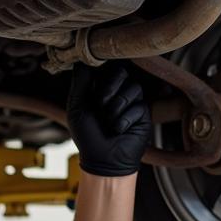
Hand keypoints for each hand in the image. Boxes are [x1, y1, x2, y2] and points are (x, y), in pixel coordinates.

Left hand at [67, 61, 151, 176]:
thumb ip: (81, 83)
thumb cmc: (88, 136)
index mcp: (100, 88)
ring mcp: (131, 102)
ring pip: (133, 88)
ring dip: (117, 106)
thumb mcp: (78, 107)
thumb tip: (81, 59)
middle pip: (122, 72)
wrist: (104, 161)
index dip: (103, 69)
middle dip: (110, 86)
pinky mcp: (143, 114)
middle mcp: (117, 92)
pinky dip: (125, 120)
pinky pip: (139, 106)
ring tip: (108, 122)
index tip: (96, 77)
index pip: (106, 67)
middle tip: (101, 103)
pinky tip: (118, 130)